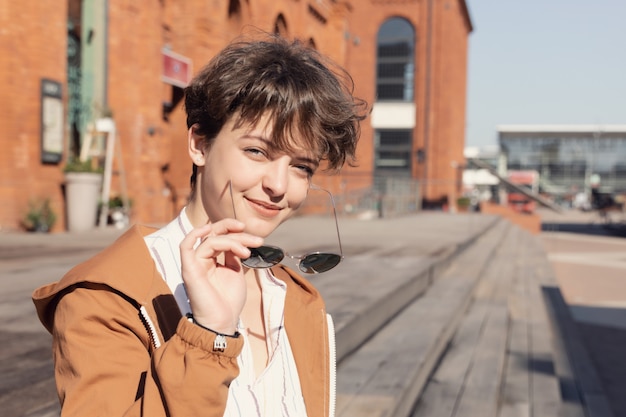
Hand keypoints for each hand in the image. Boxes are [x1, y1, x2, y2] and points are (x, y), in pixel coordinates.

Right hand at [180, 218, 262, 334]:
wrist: (223, 322)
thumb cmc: (229, 302)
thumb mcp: (236, 273)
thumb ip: (234, 255)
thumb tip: (238, 241)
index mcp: (212, 259)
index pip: (221, 236)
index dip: (235, 230)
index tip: (254, 236)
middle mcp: (202, 259)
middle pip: (215, 234)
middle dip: (236, 232)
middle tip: (255, 239)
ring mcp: (195, 264)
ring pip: (210, 240)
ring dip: (232, 241)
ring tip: (247, 253)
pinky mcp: (189, 270)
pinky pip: (185, 247)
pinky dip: (194, 235)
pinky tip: (207, 229)